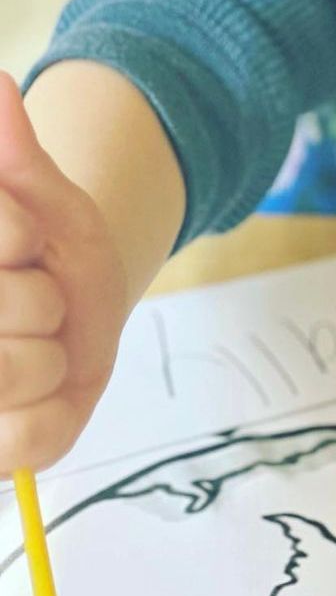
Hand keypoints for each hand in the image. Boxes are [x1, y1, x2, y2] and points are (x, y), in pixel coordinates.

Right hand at [0, 72, 126, 472]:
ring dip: (54, 360)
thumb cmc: (49, 253)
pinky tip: (39, 398)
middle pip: (13, 313)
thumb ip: (14, 154)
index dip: (19, 239)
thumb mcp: (39, 199)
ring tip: (35, 350)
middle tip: (33, 306)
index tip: (24, 244)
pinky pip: (30, 441)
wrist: (70, 310)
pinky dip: (54, 417)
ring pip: (23, 372)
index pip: (4, 242)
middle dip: (42, 302)